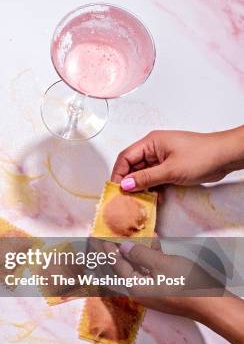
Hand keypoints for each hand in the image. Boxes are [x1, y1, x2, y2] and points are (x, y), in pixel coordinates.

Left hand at [102, 240, 243, 343]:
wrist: (211, 304)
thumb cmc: (187, 284)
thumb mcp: (162, 264)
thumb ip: (140, 254)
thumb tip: (123, 248)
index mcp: (133, 287)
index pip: (113, 265)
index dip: (105, 250)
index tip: (96, 238)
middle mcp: (137, 292)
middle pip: (116, 271)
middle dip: (107, 255)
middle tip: (97, 243)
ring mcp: (149, 292)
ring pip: (132, 270)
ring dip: (127, 256)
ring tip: (120, 242)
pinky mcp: (161, 290)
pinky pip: (147, 272)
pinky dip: (146, 259)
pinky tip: (152, 245)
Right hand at [111, 126, 243, 191]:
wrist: (226, 156)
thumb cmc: (202, 156)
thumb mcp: (170, 170)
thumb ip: (146, 178)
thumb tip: (125, 185)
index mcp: (150, 143)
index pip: (125, 157)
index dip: (118, 173)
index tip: (116, 189)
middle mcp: (153, 149)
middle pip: (132, 166)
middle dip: (129, 182)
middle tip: (126, 198)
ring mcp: (162, 158)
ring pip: (143, 174)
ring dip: (141, 187)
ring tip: (140, 200)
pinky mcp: (170, 167)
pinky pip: (154, 178)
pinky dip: (152, 188)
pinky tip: (154, 198)